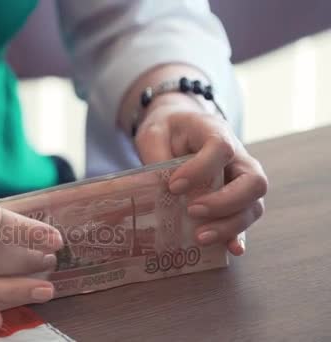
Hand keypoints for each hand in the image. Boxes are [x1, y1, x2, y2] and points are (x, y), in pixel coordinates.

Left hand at [135, 99, 267, 255]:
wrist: (178, 128)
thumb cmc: (168, 130)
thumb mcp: (154, 134)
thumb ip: (157, 157)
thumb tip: (161, 189)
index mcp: (216, 133)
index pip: (221, 148)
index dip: (200, 169)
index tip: (174, 186)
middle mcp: (238, 158)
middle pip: (253, 182)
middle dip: (225, 202)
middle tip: (192, 211)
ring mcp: (241, 180)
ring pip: (253, 206)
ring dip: (230, 225)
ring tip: (199, 236)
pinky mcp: (235, 200)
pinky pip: (244, 219)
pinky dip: (238, 235)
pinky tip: (232, 250)